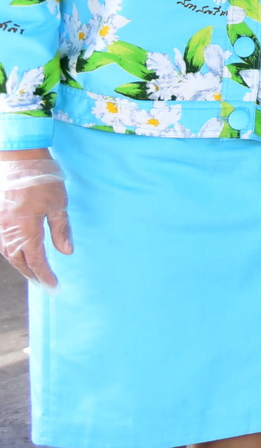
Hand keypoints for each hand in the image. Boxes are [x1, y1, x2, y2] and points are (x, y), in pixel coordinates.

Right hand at [0, 153, 71, 287]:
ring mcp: (0, 225)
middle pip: (19, 261)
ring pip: (8, 253)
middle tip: (44, 284)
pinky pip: (3, 243)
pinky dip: (12, 252)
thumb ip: (61, 230)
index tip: (54, 287)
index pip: (36, 261)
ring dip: (21, 264)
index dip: (45, 276)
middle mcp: (8, 232)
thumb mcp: (58, 204)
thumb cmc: (42, 180)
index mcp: (26, 230)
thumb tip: (66, 253)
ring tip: (33, 272)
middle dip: (32, 274)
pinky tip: (19, 253)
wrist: (19, 159)